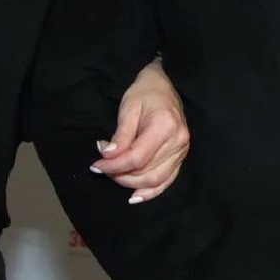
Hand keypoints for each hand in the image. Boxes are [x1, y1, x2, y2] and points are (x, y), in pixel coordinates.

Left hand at [91, 57, 188, 201]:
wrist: (165, 84)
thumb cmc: (145, 92)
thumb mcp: (128, 108)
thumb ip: (120, 135)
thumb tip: (107, 156)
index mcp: (165, 126)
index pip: (137, 157)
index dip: (114, 166)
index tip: (96, 165)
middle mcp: (178, 141)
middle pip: (146, 172)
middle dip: (120, 176)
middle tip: (103, 169)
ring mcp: (182, 151)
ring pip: (156, 180)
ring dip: (132, 184)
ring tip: (114, 177)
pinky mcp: (181, 156)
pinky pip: (167, 180)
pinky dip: (151, 191)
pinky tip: (135, 196)